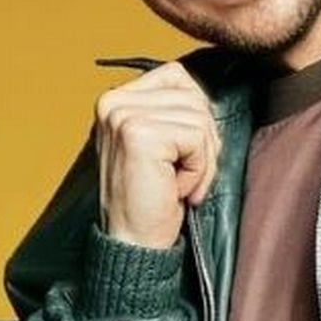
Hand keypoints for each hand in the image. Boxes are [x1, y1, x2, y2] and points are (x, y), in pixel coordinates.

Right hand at [93, 61, 221, 248]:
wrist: (133, 243)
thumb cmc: (152, 198)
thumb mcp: (159, 143)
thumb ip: (173, 111)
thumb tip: (207, 94)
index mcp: (116, 98)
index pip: (178, 77)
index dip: (194, 116)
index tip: (178, 153)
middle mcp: (113, 101)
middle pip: (194, 97)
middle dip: (202, 142)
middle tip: (180, 176)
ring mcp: (123, 116)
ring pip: (200, 118)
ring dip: (201, 160)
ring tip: (176, 183)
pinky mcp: (139, 134)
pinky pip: (196, 138)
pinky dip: (198, 170)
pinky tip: (175, 189)